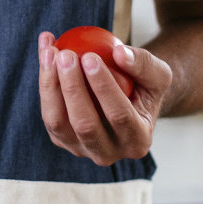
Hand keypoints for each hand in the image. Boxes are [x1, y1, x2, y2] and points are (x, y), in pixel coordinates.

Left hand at [37, 31, 171, 165]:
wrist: (127, 98)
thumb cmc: (144, 84)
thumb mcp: (158, 72)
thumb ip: (144, 64)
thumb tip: (119, 54)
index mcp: (137, 141)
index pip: (119, 115)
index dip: (103, 87)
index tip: (90, 56)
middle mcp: (108, 152)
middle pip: (85, 124)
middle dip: (72, 87)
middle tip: (66, 55)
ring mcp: (81, 149)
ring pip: (58, 122)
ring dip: (50, 85)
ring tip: (50, 51)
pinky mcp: (61, 139)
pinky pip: (48, 112)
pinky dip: (44, 81)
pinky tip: (45, 51)